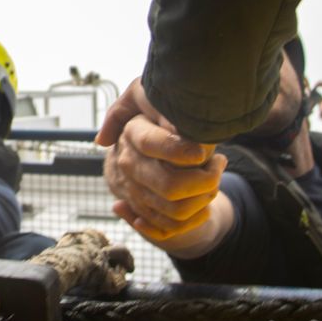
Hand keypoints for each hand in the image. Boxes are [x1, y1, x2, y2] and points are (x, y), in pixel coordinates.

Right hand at [100, 78, 226, 251]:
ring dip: (204, 198)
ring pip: (175, 210)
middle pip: (170, 186)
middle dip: (205, 180)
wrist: (132, 145)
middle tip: (220, 163)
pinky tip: (205, 200)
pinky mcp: (142, 211)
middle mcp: (128, 166)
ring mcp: (133, 191)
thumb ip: (130, 105)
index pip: (154, 145)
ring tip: (215, 177)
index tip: (204, 152)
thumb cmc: (148, 109)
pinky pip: (171, 227)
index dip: (182, 151)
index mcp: (130, 136)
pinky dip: (194, 217)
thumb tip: (102, 141)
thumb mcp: (140, 93)